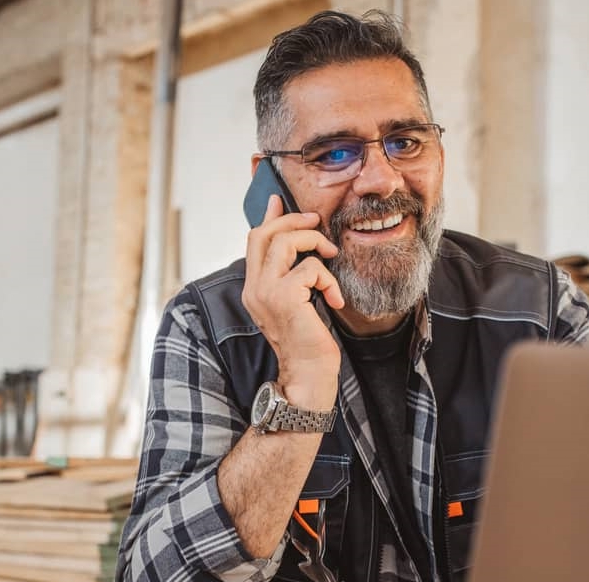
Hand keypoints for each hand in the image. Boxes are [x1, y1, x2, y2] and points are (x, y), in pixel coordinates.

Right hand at [242, 195, 343, 408]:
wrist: (308, 374)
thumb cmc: (307, 342)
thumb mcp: (296, 303)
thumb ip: (292, 276)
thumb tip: (301, 250)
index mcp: (254, 288)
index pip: (254, 241)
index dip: (268, 217)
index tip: (278, 200)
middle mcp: (254, 288)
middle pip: (263, 233)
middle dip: (293, 221)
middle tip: (317, 221)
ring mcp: (266, 292)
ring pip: (285, 242)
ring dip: (315, 242)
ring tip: (331, 256)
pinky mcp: (284, 297)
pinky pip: (310, 267)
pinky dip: (329, 278)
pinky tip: (335, 298)